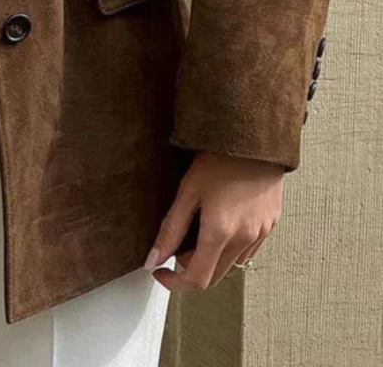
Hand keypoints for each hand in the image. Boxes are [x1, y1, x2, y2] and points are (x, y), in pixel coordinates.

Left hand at [145, 151, 283, 289]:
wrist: (255, 140)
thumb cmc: (220, 159)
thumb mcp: (187, 191)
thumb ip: (170, 229)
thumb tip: (153, 258)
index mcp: (220, 233)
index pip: (197, 279)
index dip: (174, 282)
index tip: (160, 271)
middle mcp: (243, 239)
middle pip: (214, 277)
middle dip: (190, 269)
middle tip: (176, 247)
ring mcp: (260, 234)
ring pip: (232, 265)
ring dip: (211, 259)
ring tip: (197, 230)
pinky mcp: (270, 226)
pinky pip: (247, 251)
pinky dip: (230, 249)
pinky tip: (221, 225)